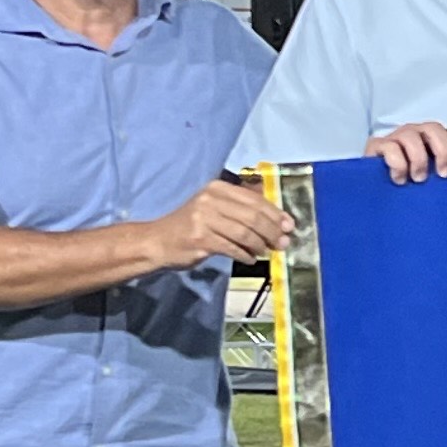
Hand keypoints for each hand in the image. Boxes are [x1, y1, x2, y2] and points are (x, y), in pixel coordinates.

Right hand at [156, 177, 292, 265]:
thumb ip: (240, 210)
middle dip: (272, 231)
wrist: (157, 241)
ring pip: (245, 232)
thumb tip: (277, 221)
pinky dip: (245, 254)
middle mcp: (210, 199)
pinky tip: (250, 259)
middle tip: (283, 243)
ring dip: (260, 244)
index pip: (254, 199)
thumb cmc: (190, 226)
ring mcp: (204, 218)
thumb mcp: (213, 209)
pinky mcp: (200, 238)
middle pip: (253, 216)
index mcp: (217, 188)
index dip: (275, 213)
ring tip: (266, 252)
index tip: (289, 225)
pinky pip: (232, 247)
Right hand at [367, 121, 446, 183]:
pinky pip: (390, 147)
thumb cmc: (407, 187)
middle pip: (434, 129)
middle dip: (444, 151)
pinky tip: (399, 179)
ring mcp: (395, 138)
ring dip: (419, 159)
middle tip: (444, 175)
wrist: (373, 194)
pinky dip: (398, 164)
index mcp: (431, 141)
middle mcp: (415, 134)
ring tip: (418, 179)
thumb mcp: (431, 181)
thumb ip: (444, 174)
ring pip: (411, 136)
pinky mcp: (376, 146)